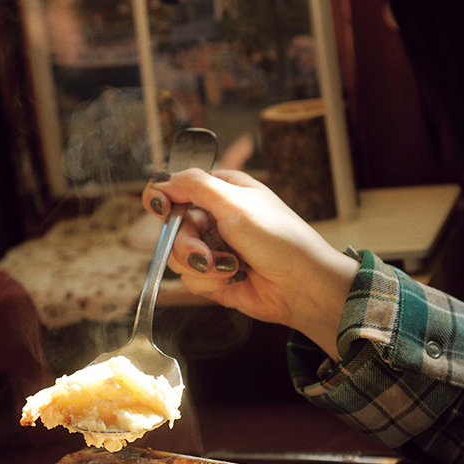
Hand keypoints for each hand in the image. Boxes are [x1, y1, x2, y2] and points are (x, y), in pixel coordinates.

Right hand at [142, 169, 357, 359]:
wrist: (303, 285)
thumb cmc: (281, 239)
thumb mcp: (236, 203)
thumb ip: (196, 186)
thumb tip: (163, 178)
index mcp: (222, 191)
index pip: (177, 187)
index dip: (162, 197)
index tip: (161, 208)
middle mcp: (215, 219)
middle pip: (173, 228)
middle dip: (187, 244)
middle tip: (205, 254)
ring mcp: (214, 249)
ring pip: (178, 257)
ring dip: (201, 266)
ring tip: (229, 268)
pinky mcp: (214, 278)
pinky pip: (191, 280)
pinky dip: (209, 282)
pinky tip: (234, 279)